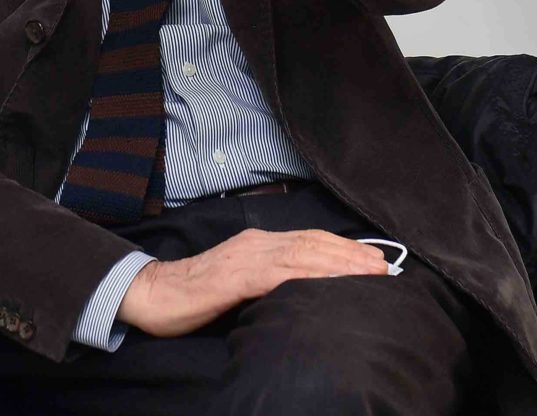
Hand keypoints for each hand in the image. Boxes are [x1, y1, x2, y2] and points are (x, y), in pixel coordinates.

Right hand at [114, 228, 389, 337]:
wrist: (151, 294)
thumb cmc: (193, 295)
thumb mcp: (238, 283)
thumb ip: (266, 280)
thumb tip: (301, 290)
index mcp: (258, 244)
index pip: (310, 241)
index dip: (344, 249)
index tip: (374, 260)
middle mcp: (256, 244)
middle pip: (314, 244)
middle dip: (352, 255)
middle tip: (385, 267)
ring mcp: (246, 257)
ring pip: (303, 255)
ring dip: (341, 264)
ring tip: (370, 274)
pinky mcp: (235, 276)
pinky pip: (279, 275)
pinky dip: (309, 276)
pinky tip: (329, 284)